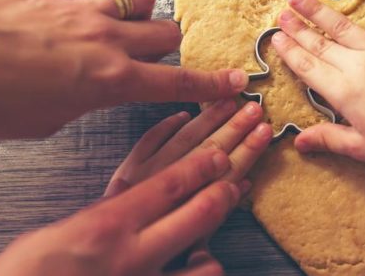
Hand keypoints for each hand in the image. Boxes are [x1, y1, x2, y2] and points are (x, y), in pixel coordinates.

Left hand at [0, 0, 248, 138]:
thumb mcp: (47, 123)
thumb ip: (82, 101)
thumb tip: (86, 89)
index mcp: (111, 81)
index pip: (177, 84)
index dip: (211, 85)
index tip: (235, 83)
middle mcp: (107, 40)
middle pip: (167, 35)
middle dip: (167, 47)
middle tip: (151, 57)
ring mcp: (82, 8)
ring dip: (137, 12)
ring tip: (120, 22)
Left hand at [0, 100, 271, 275]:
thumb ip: (184, 275)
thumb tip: (213, 260)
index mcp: (142, 250)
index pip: (205, 203)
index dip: (237, 171)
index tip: (259, 146)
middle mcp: (131, 215)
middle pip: (191, 166)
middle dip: (230, 137)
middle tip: (256, 114)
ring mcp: (116, 196)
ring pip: (167, 151)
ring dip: (203, 125)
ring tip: (228, 104)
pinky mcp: (105, 187)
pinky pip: (136, 153)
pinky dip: (160, 132)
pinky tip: (181, 116)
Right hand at [271, 0, 364, 190]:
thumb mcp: (361, 147)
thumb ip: (328, 139)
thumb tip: (298, 142)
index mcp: (343, 92)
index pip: (307, 67)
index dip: (289, 52)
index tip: (275, 38)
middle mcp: (357, 66)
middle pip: (320, 44)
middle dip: (298, 28)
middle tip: (281, 14)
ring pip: (343, 26)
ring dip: (319, 11)